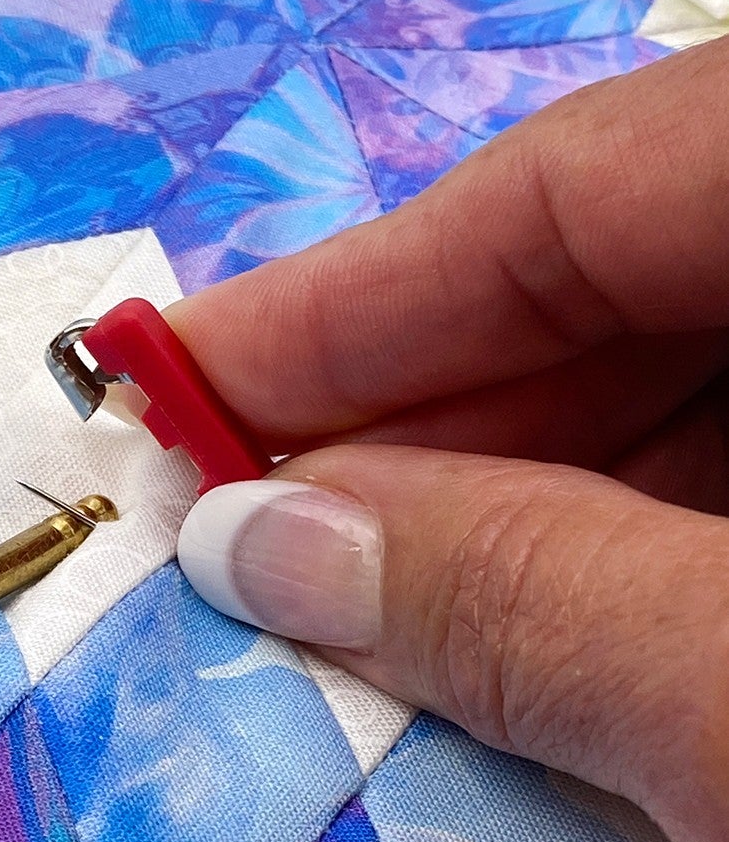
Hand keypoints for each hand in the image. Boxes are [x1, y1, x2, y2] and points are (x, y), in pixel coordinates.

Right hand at [166, 38, 728, 841]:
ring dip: (503, 514)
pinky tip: (521, 651)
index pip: (580, 190)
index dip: (343, 301)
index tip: (164, 390)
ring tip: (351, 619)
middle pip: (624, 288)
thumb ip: (523, 601)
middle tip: (236, 537)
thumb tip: (264, 540)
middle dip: (413, 426)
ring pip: (687, 398)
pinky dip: (624, 569)